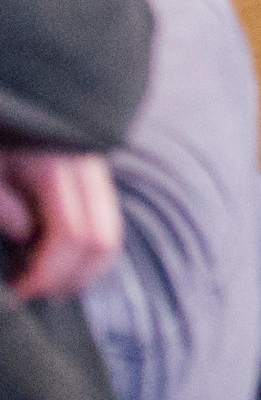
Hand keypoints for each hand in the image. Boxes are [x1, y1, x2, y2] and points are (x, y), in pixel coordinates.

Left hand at [0, 151, 123, 299]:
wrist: (18, 110)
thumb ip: (2, 201)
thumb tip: (26, 234)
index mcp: (57, 169)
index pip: (72, 234)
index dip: (48, 272)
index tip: (19, 288)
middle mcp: (88, 172)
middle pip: (102, 242)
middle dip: (68, 278)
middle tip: (32, 290)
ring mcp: (97, 175)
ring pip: (111, 238)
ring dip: (82, 270)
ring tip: (43, 279)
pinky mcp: (96, 181)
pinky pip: (108, 227)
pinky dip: (88, 254)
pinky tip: (55, 260)